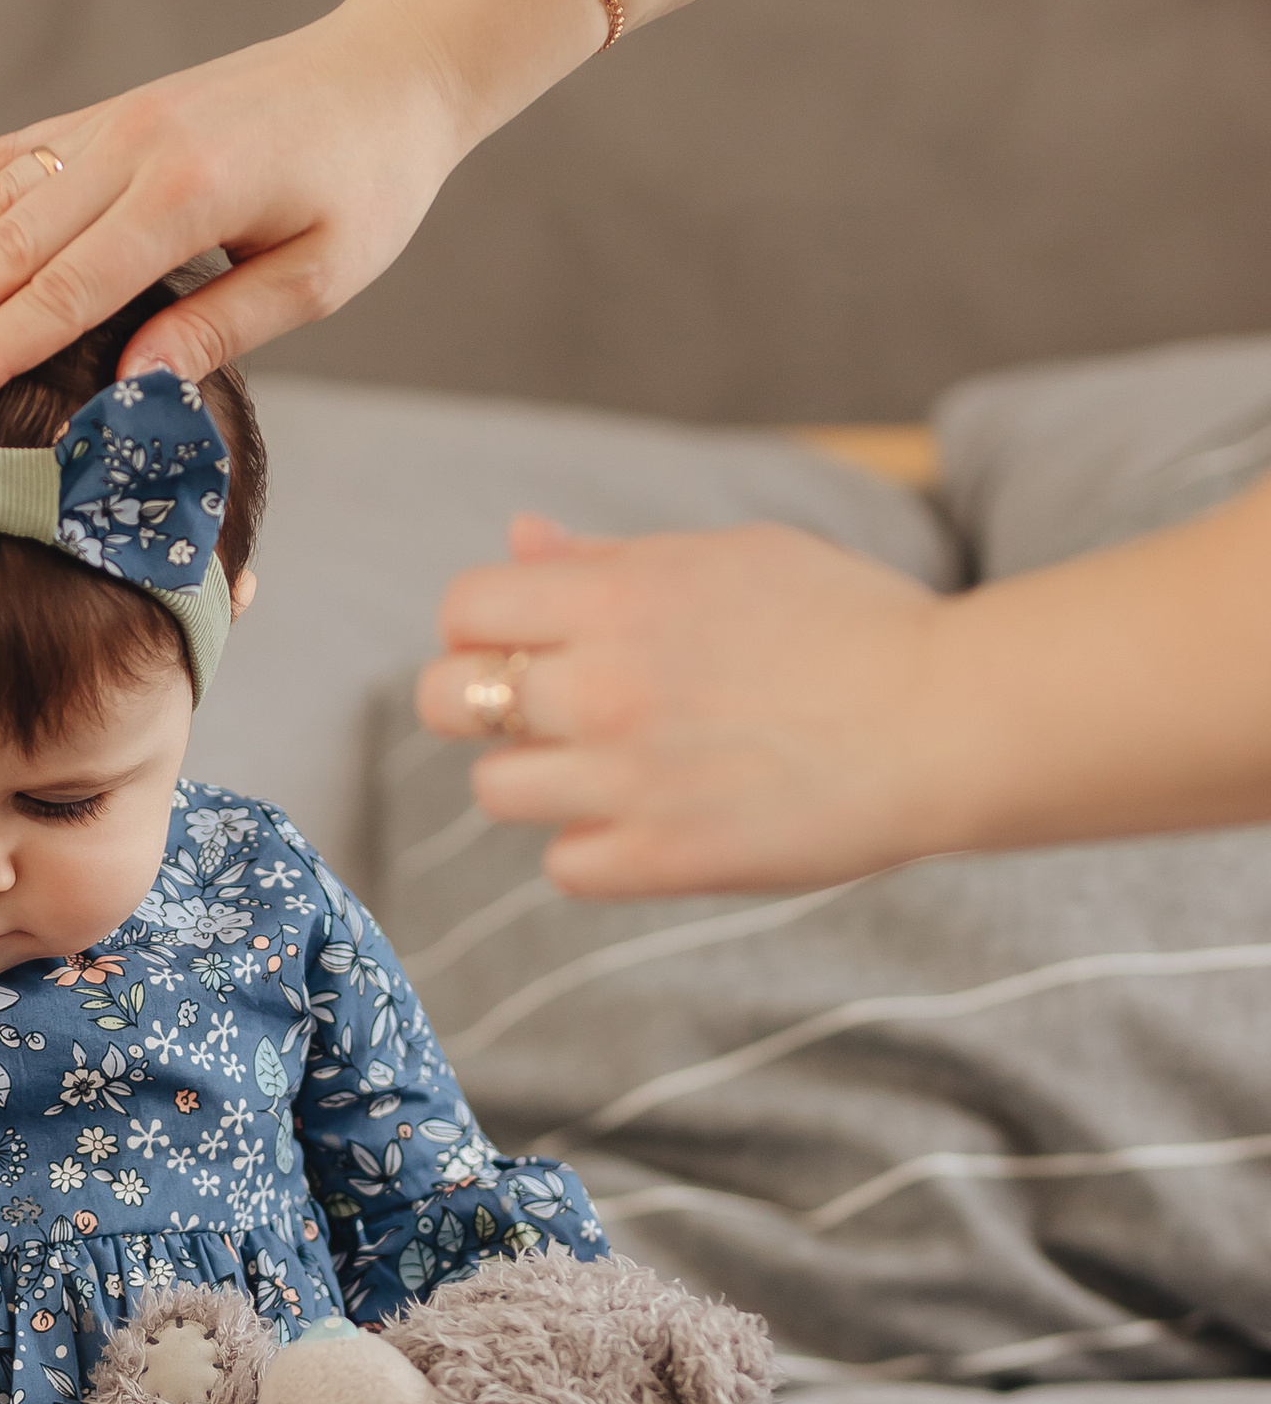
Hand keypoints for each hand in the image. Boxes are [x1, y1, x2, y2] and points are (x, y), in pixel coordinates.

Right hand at [0, 0, 505, 403]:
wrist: (390, 69)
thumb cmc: (370, 183)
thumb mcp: (321, 273)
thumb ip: (222, 325)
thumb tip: (130, 388)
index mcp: (188, 194)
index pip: (66, 289)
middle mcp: (135, 147)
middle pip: (8, 244)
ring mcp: (116, 122)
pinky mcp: (112, 112)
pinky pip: (12, 152)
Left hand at [418, 514, 957, 897]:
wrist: (953, 719)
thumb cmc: (854, 623)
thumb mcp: (732, 557)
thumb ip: (610, 557)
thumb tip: (519, 538)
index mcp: (618, 595)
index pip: (465, 608)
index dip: (481, 627)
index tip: (522, 644)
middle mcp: (606, 683)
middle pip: (449, 701)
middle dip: (479, 702)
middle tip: (542, 711)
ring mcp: (629, 777)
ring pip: (497, 789)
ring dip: (542, 778)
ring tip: (614, 768)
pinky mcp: (665, 859)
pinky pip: (563, 865)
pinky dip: (595, 849)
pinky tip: (651, 821)